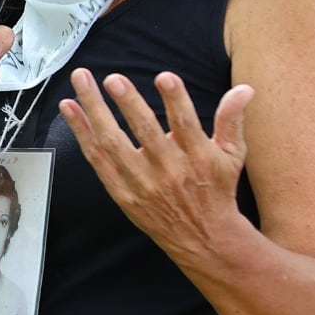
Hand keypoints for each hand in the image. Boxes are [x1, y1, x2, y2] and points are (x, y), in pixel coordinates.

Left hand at [58, 69, 253, 258]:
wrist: (203, 238)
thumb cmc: (216, 189)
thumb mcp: (232, 156)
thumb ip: (232, 120)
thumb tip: (244, 88)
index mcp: (198, 158)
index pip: (186, 125)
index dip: (176, 101)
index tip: (165, 77)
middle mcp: (169, 170)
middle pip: (144, 132)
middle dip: (128, 103)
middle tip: (114, 78)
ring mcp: (141, 183)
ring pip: (112, 143)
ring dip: (94, 110)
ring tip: (81, 81)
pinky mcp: (121, 193)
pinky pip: (96, 159)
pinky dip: (81, 133)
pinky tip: (70, 109)